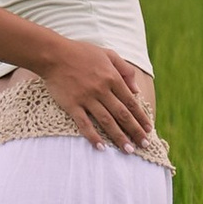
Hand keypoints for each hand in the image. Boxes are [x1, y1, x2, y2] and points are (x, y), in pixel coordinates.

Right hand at [34, 37, 153, 148]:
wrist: (53, 54)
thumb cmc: (81, 52)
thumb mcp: (108, 54)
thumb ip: (125, 70)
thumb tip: (136, 90)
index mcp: (112, 77)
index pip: (130, 102)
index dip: (141, 117)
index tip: (149, 130)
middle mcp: (102, 89)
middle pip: (122, 114)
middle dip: (135, 131)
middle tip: (144, 145)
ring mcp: (86, 98)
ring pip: (106, 121)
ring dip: (119, 137)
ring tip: (128, 150)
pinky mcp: (72, 105)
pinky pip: (84, 124)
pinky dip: (93, 136)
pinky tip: (101, 147)